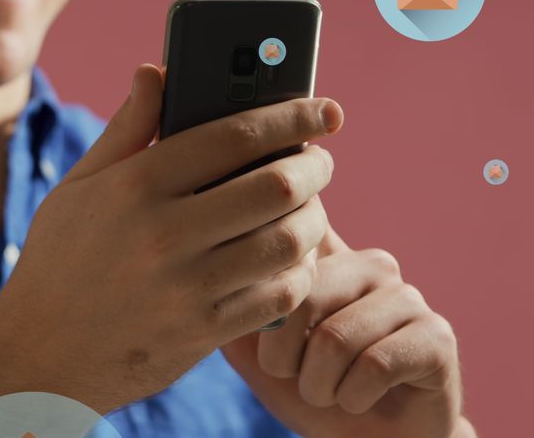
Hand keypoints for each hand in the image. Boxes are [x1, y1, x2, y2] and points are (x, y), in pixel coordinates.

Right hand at [0, 62, 344, 437]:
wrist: (38, 353)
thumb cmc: (58, 260)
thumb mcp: (79, 186)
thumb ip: (127, 128)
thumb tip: (156, 70)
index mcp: (135, 185)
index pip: (235, 135)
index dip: (291, 116)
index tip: (323, 110)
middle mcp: (164, 233)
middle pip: (276, 185)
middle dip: (315, 167)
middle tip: (319, 161)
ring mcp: (187, 287)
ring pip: (288, 241)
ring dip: (313, 219)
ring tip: (306, 209)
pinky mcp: (204, 332)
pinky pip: (280, 295)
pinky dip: (298, 272)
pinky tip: (287, 260)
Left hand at [221, 225, 474, 437]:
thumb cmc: (308, 387)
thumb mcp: (253, 348)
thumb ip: (231, 307)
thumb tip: (206, 273)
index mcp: (324, 256)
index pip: (288, 242)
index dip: (261, 284)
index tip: (255, 319)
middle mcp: (368, 263)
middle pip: (301, 295)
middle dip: (282, 356)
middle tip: (292, 377)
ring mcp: (407, 296)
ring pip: (335, 337)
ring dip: (318, 385)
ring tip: (326, 392)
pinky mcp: (436, 337)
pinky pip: (375, 365)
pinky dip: (351, 398)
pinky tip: (358, 400)